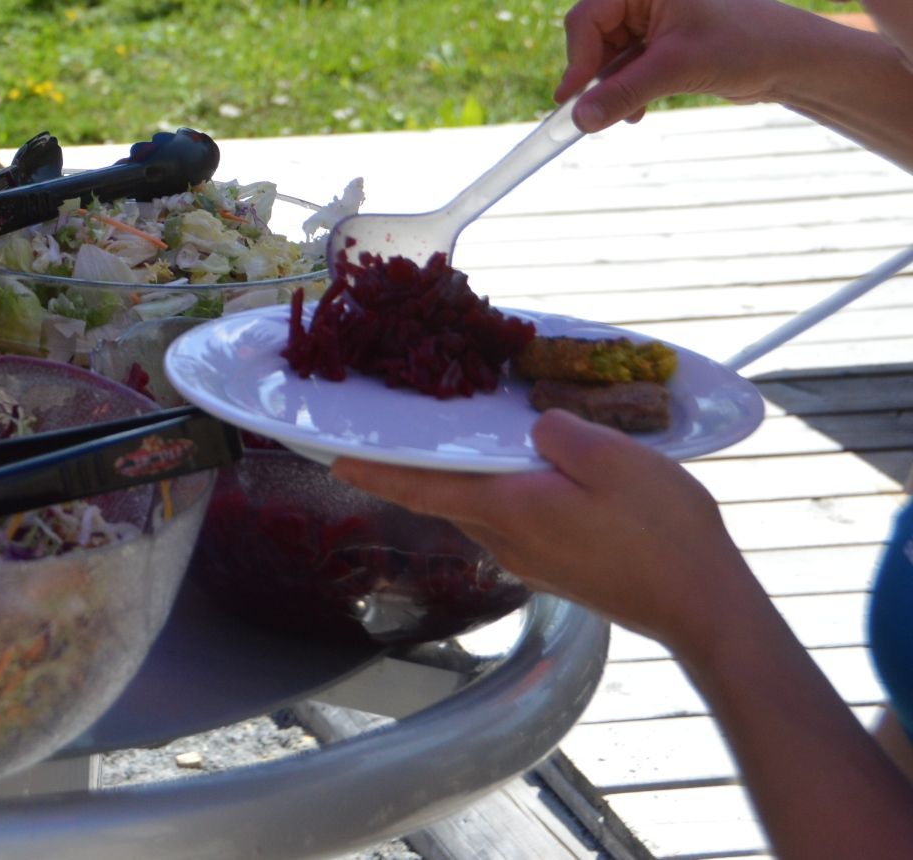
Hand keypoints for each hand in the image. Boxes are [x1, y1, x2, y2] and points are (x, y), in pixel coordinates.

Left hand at [332, 411, 754, 649]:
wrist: (706, 609)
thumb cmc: (662, 533)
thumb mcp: (613, 459)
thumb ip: (559, 434)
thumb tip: (534, 430)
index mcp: (509, 510)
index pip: (422, 486)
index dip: (376, 470)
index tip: (332, 459)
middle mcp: (507, 541)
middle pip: (448, 497)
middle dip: (420, 467)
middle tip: (404, 431)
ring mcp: (533, 561)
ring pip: (484, 510)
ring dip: (468, 480)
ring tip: (470, 445)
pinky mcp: (560, 570)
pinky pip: (516, 522)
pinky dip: (507, 495)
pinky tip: (532, 475)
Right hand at [557, 0, 830, 130]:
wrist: (796, 58)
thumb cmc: (744, 46)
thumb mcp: (675, 70)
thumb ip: (622, 93)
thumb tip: (579, 120)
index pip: (585, 20)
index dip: (576, 62)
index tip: (570, 102)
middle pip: (593, 38)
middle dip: (600, 77)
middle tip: (601, 114)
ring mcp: (650, 12)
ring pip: (608, 56)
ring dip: (615, 87)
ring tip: (631, 114)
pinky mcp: (662, 36)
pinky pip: (627, 63)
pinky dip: (629, 87)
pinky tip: (638, 110)